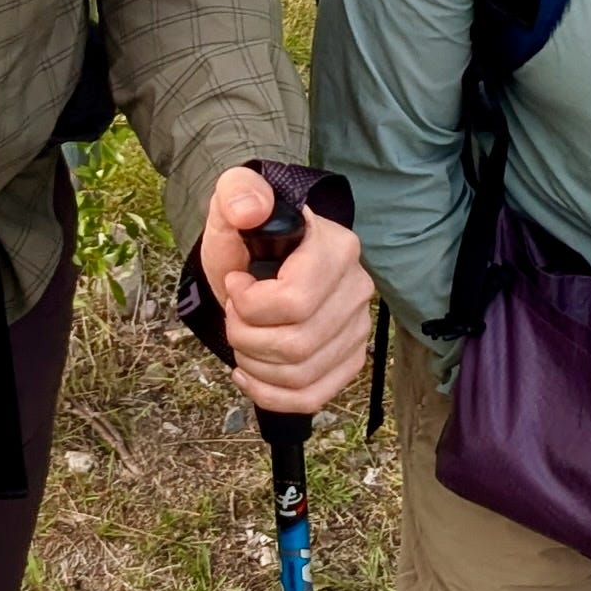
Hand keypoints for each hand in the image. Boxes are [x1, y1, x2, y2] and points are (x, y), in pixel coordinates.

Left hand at [200, 169, 377, 416]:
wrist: (257, 260)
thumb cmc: (247, 234)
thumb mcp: (233, 202)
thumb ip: (238, 193)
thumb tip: (250, 211)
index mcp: (337, 248)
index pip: (295, 302)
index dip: (250, 304)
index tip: (234, 284)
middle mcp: (357, 290)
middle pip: (296, 345)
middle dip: (246, 337)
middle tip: (233, 314)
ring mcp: (357, 328)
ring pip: (301, 374)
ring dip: (255, 365)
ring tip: (241, 338)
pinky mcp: (349, 360)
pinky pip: (312, 397)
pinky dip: (271, 394)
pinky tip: (250, 373)